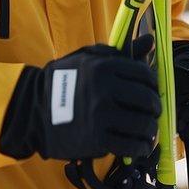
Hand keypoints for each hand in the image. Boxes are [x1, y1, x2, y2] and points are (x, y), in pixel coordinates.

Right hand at [0, 43, 159, 161]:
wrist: (33, 110)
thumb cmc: (63, 81)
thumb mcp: (88, 59)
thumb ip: (121, 51)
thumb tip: (150, 41)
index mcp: (104, 67)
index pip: (145, 75)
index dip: (154, 84)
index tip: (151, 90)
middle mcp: (104, 90)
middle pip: (148, 100)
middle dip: (155, 107)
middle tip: (152, 111)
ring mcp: (101, 116)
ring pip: (144, 124)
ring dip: (150, 129)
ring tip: (147, 130)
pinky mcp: (98, 140)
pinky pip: (132, 146)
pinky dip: (141, 147)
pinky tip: (140, 145)